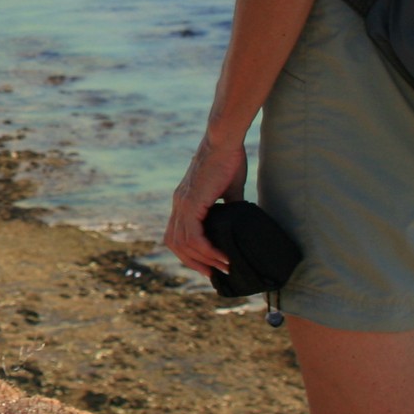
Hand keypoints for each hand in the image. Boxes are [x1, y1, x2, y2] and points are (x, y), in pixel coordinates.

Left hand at [164, 131, 248, 275]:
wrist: (224, 139)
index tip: (207, 263)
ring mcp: (182, 203)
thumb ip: (230, 207)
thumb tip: (239, 223)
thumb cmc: (228, 158)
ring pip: (184, 243)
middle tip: (212, 273)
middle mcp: (178, 203)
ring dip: (203, 259)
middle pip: (174, 243)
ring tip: (223, 267)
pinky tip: (221, 256)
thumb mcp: (230, 189)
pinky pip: (194, 235)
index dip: (189, 252)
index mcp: (184, 200)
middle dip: (192, 262)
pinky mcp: (191, 202)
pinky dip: (206, 249)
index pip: (177, 234)